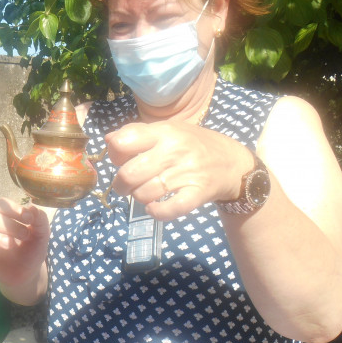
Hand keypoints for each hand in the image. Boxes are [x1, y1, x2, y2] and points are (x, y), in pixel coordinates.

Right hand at [0, 198, 49, 286]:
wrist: (28, 274)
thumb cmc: (32, 250)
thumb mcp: (42, 236)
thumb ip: (40, 221)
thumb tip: (33, 208)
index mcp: (4, 216)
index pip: (0, 204)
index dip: (12, 208)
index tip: (29, 219)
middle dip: (6, 225)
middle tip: (24, 235)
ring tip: (10, 245)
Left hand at [105, 121, 253, 219]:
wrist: (233, 163)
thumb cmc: (193, 145)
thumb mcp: (168, 130)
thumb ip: (137, 133)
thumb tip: (108, 141)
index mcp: (163, 132)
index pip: (123, 142)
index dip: (115, 155)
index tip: (121, 161)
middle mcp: (174, 151)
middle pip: (129, 174)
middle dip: (120, 185)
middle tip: (126, 186)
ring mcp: (186, 173)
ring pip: (144, 194)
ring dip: (138, 198)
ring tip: (144, 193)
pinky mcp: (197, 193)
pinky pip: (168, 210)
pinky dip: (156, 212)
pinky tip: (154, 208)